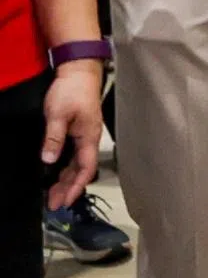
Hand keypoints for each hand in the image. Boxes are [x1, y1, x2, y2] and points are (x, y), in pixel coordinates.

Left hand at [40, 60, 100, 210]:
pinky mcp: (79, 131)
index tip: (65, 201)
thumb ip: (54, 138)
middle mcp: (89, 140)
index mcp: (88, 138)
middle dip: (69, 188)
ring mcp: (84, 136)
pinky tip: (57, 173)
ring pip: (77, 164)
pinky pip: (74, 156)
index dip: (75, 187)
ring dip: (66, 180)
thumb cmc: (71, 92)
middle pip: (81, 171)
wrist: (79, 72)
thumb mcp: (58, 115)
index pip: (85, 169)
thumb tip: (48, 160)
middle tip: (55, 204)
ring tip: (54, 194)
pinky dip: (66, 168)